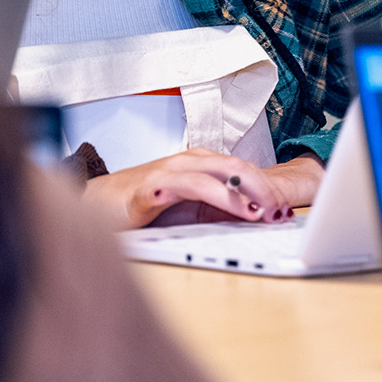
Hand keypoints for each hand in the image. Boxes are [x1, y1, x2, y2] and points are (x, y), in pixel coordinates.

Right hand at [83, 148, 322, 230]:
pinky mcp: (151, 188)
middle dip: (263, 188)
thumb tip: (257, 219)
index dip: (267, 187)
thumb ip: (219, 210)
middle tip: (280, 211)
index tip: (286, 210)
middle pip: (235, 167)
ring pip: (214, 174)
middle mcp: (187, 162)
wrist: (95, 203)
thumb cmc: (143, 205)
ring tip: (261, 212)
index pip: (242, 170)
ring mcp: (168, 172)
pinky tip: (225, 207)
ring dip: (242, 193)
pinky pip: (187, 187)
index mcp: (199, 164)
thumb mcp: (189, 209)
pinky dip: (212, 196)